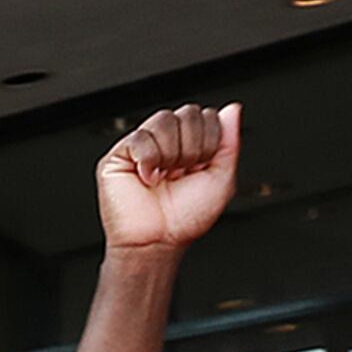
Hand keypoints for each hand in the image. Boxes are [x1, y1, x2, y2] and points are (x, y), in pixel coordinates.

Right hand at [95, 102, 238, 256]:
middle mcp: (167, 142)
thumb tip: (232, 109)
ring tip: (163, 176)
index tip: (200, 168)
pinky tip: (147, 178)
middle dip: (192, 148)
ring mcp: (143, 146)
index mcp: (190, 144)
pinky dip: (148, 159)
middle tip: (181, 174)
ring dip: (170, 153)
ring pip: (164, 119)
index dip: (210, 141)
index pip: (206, 116)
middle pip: (187, 113)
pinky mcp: (119, 156)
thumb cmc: (184, 219)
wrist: (157, 242)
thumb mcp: (222, 179)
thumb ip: (229, 142)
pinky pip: (139, 137)